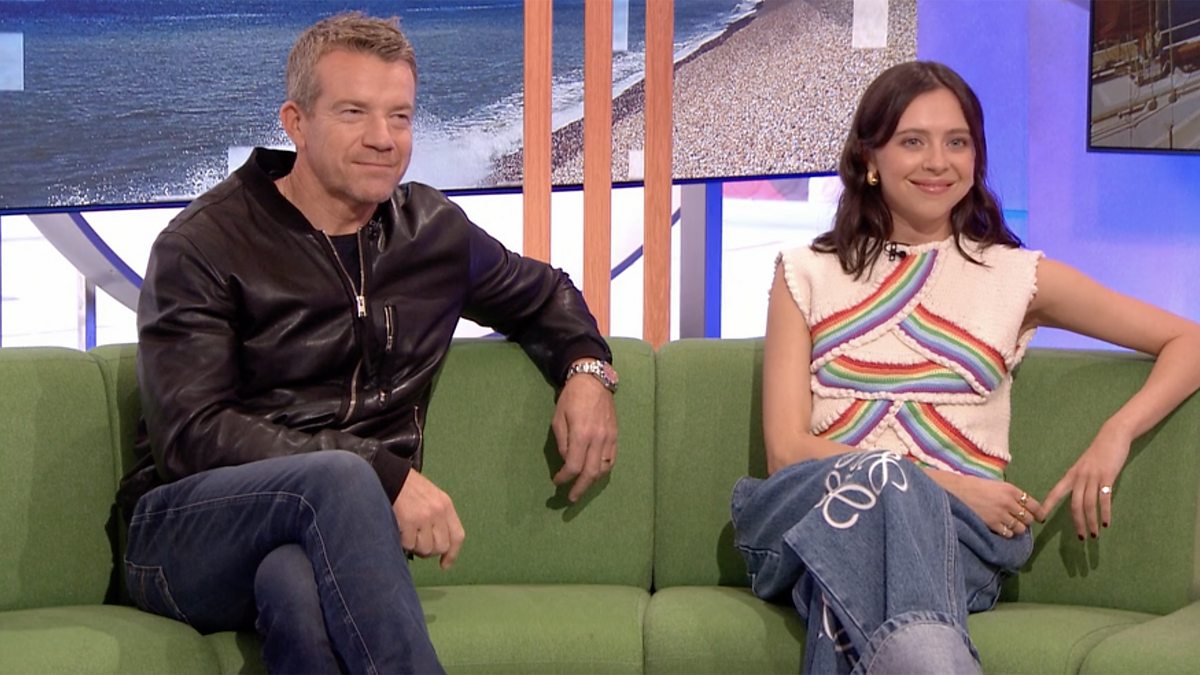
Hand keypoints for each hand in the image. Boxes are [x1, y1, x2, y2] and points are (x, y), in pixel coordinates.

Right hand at [392, 469, 464, 569]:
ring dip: (414, 546)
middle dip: (429, 550)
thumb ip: (437, 518)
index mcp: (445, 505)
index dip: (452, 554)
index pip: (457, 536)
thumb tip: (438, 546)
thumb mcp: (430, 497)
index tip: (445, 564)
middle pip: (441, 547)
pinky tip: (399, 529)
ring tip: (407, 533)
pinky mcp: (409, 521)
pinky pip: (409, 544)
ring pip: (425, 549)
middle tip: (417, 543)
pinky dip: (402, 541)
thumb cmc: (407, 488)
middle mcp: (438, 511)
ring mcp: (424, 516)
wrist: (390, 475)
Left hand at [551, 366, 617, 501]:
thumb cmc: (571, 398)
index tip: (556, 481)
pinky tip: (595, 474)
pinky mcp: (615, 436)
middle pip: (591, 472)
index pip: (573, 465)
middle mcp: (598, 439)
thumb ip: (562, 442)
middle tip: (571, 498)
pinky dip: (603, 470)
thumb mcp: (558, 418)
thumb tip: (566, 461)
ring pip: (603, 469)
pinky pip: (611, 459)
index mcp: (581, 434)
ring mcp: (609, 438)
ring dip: (592, 482)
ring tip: (582, 487)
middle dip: (580, 488)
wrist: (594, 381)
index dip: (564, 477)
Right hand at [929, 470, 1043, 538]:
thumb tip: (1022, 504)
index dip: (1039, 513)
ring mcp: (1001, 514)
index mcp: (1011, 490)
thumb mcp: (996, 484)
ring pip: (1020, 528)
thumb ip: (1010, 494)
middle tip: (1020, 520)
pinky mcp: (992, 524)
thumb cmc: (973, 485)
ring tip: (1010, 525)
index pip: (1034, 505)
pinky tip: (1001, 529)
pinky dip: (1007, 533)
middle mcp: (1009, 502)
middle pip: (1029, 518)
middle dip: (1026, 521)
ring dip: (1017, 528)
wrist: (956, 491)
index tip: (1039, 517)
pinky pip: (1008, 533)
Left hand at [1040, 432, 1129, 539]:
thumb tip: (1077, 497)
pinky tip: (1106, 523)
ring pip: (1088, 504)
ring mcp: (1093, 477)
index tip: (1040, 519)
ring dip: (1091, 521)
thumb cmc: (1098, 454)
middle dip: (1076, 522)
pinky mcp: (1107, 477)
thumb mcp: (1083, 466)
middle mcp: (1079, 477)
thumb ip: (1079, 480)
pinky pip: (1104, 498)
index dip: (1047, 506)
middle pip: (1074, 504)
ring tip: (1094, 535)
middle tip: (1080, 538)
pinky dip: (1105, 512)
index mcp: (1071, 475)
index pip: (1055, 493)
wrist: (1112, 436)